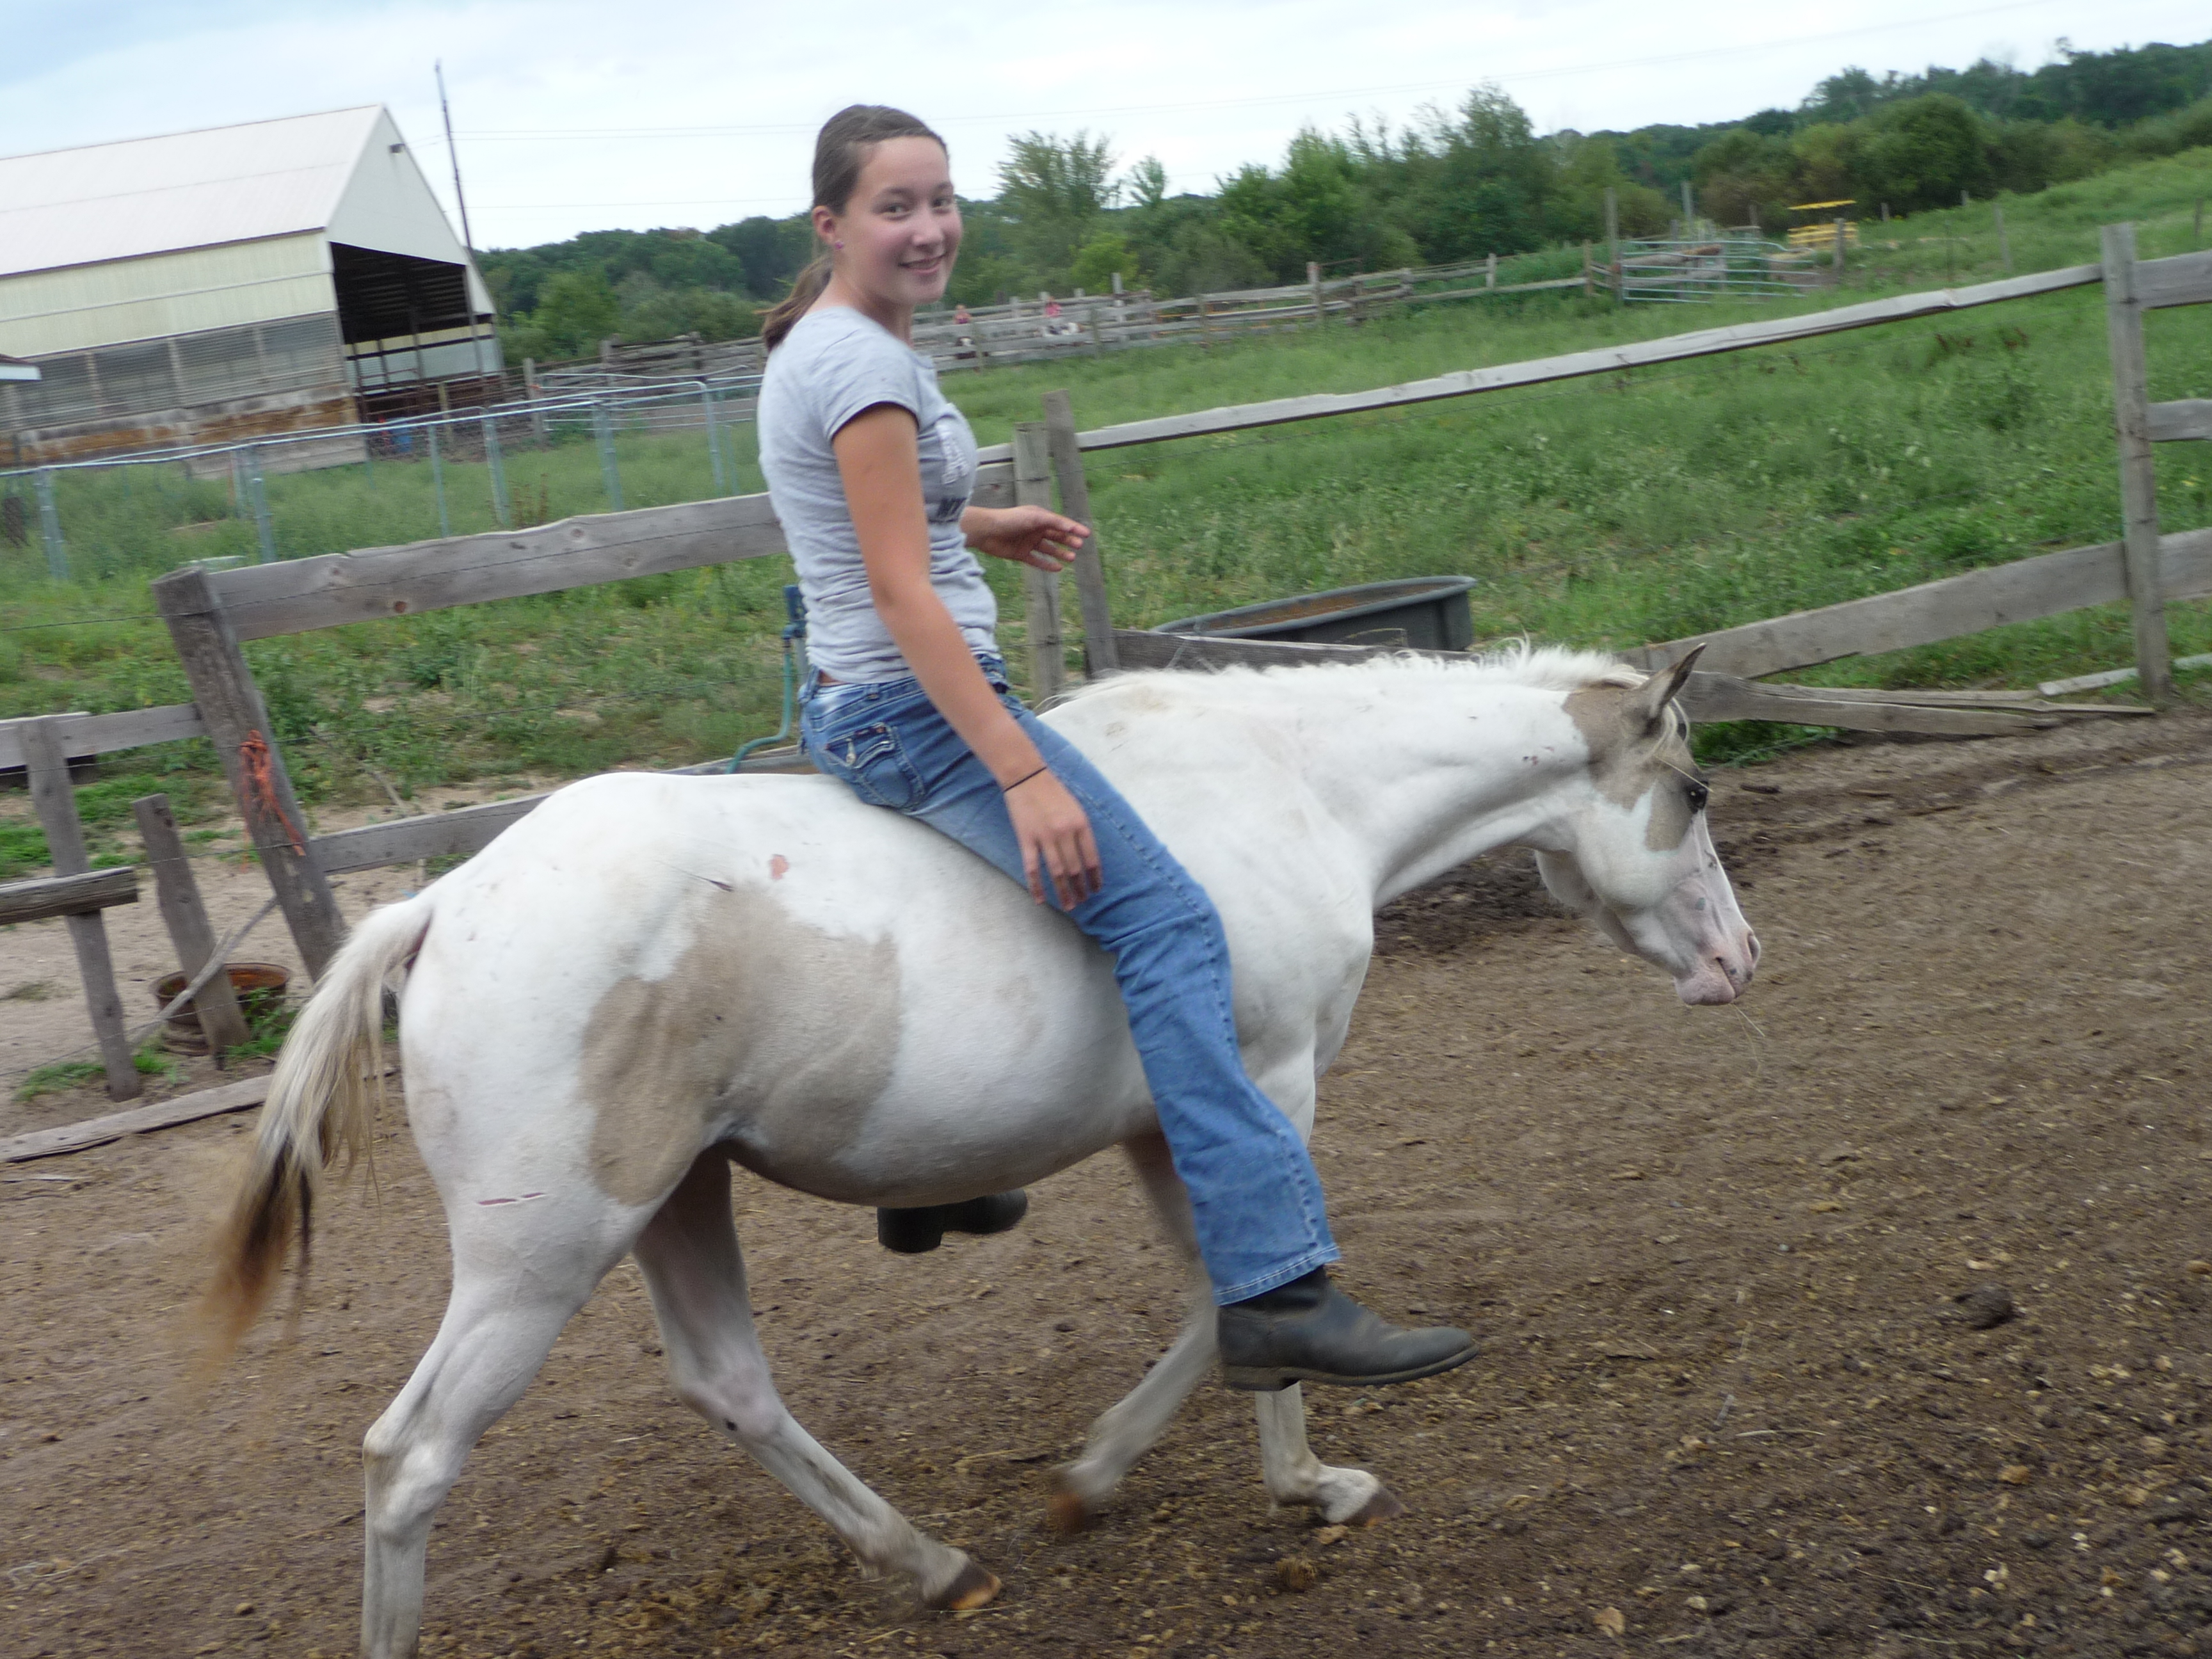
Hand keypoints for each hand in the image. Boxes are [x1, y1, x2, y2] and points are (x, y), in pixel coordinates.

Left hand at [965, 505, 1089, 574]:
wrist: (987, 531)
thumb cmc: (1011, 520)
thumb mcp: (1035, 517)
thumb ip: (1053, 522)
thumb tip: (1071, 527)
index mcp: (1039, 518)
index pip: (1060, 523)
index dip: (1074, 528)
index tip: (1086, 534)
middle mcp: (1035, 529)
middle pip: (1056, 536)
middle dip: (1068, 541)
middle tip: (1080, 546)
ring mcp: (1028, 542)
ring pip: (1048, 549)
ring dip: (1060, 553)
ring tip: (1072, 558)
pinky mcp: (1021, 554)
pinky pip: (1037, 560)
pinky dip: (1047, 564)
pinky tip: (1058, 568)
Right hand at [1003, 768, 1101, 908]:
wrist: (1026, 776)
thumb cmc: (1053, 791)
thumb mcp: (1076, 808)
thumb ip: (1082, 831)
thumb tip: (1087, 857)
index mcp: (1081, 824)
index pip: (1092, 858)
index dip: (1094, 877)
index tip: (1096, 889)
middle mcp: (1065, 832)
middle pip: (1075, 868)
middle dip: (1080, 888)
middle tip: (1082, 902)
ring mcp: (1045, 837)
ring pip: (1056, 872)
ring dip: (1063, 892)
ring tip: (1068, 906)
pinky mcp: (1026, 839)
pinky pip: (1032, 868)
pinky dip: (1036, 886)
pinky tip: (1040, 900)